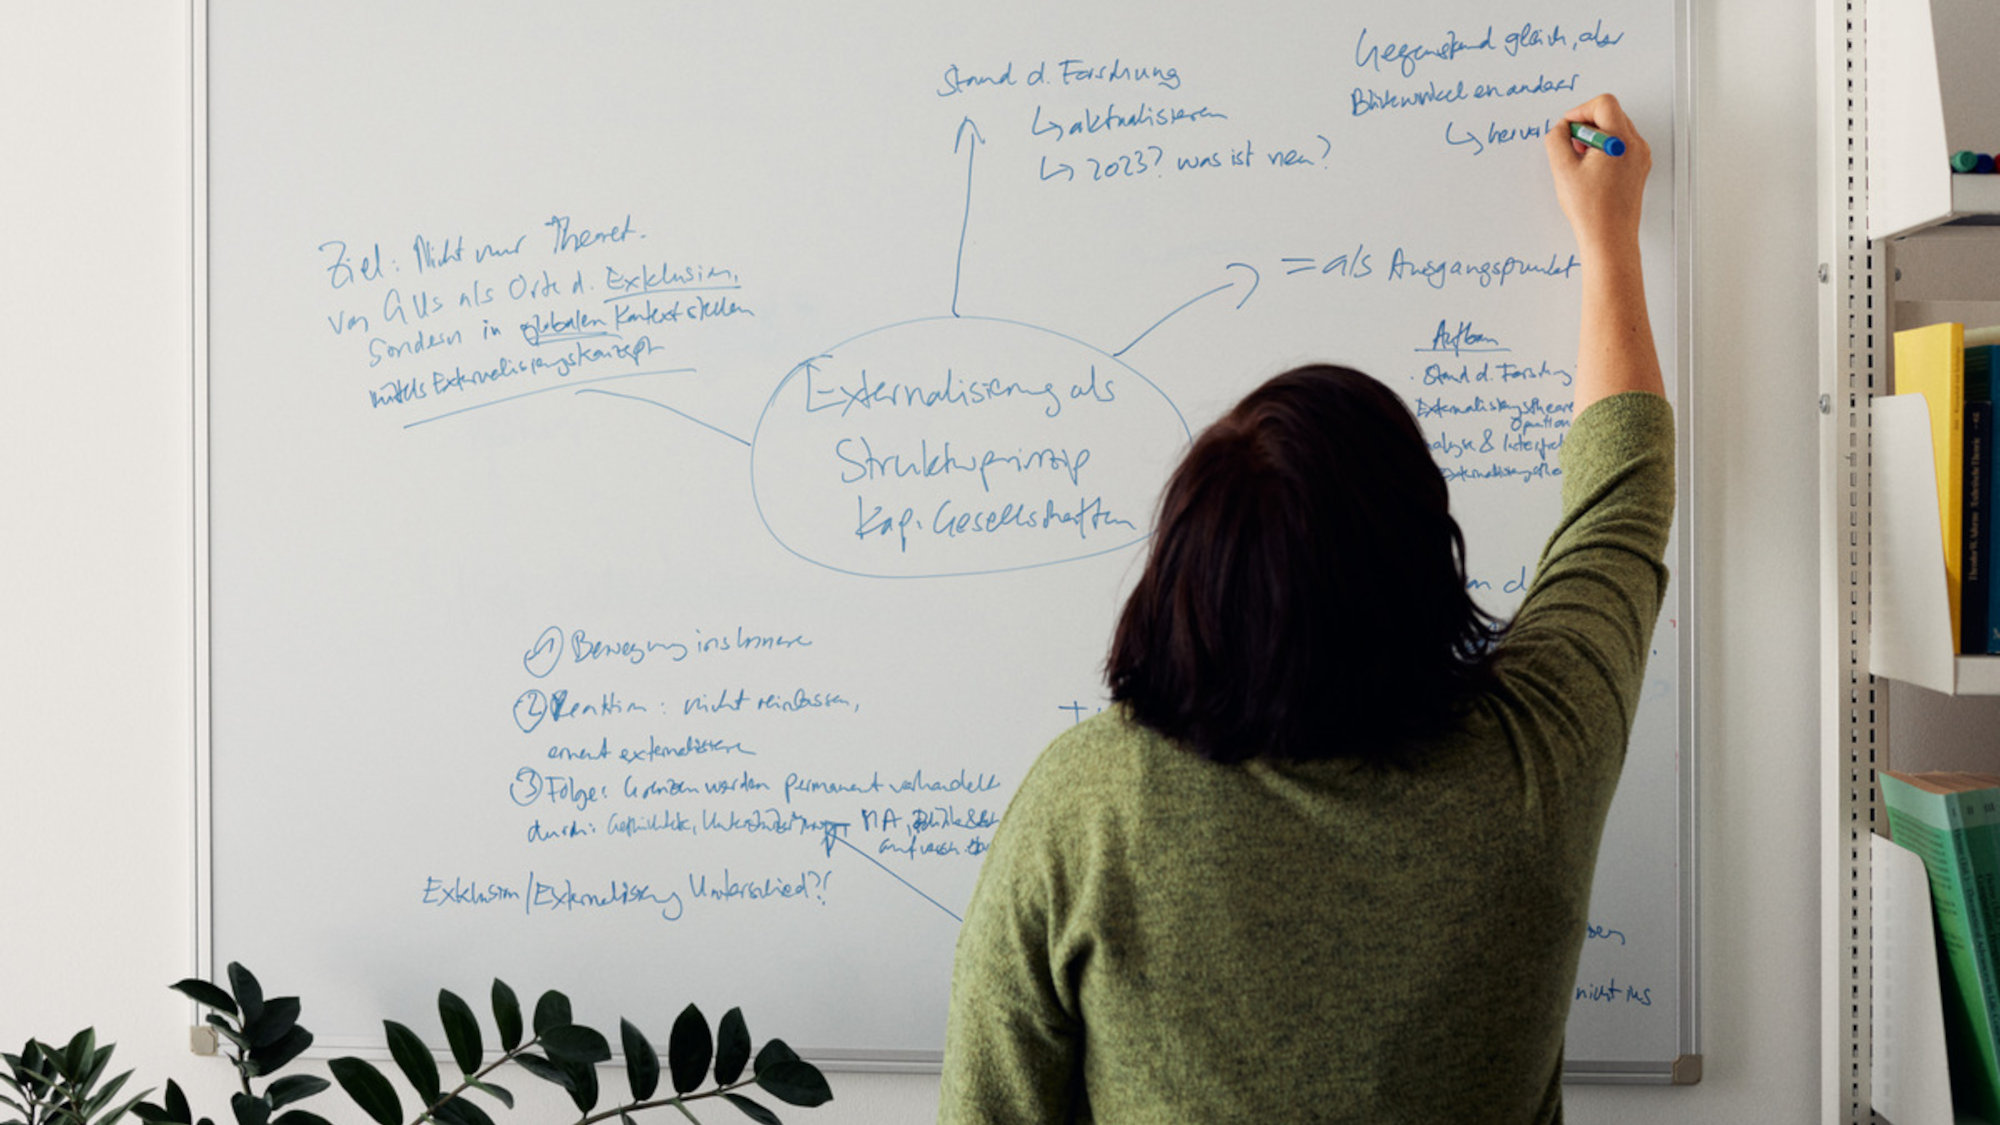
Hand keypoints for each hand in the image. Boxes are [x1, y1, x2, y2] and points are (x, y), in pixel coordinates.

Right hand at [1544, 93, 1651, 259]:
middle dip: (1587, 124)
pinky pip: (1622, 146)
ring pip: (1616, 129)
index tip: (1568, 126)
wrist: (1610, 237)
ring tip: (1580, 159)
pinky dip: (1605, 149)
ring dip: (1595, 137)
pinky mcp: (1638, 169)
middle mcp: (1636, 145)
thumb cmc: (1591, 210)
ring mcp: (1640, 157)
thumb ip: (1556, 139)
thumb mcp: (1562, 169)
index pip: (1604, 103)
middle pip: (1611, 113)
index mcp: (1621, 140)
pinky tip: (1590, 170)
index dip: (1580, 110)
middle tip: (1571, 145)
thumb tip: (1560, 128)